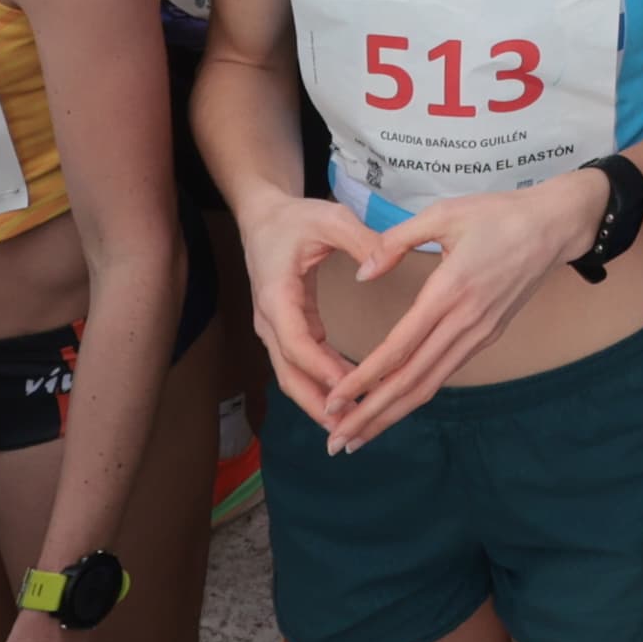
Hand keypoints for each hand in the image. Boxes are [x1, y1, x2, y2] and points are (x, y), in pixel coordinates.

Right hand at [233, 189, 411, 422]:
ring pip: (292, 375)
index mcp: (276, 295)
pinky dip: (321, 382)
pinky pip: (301, 363)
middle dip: (318, 403)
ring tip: (355, 420)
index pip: (297, 343)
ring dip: (319, 400)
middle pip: (289, 373)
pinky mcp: (286, 328)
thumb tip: (379, 267)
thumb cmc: (296, 217)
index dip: (323, 369)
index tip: (352, 387)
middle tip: (353, 425)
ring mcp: (274, 327)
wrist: (263, 217)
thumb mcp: (331, 218)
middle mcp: (269, 319)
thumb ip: (360, 239)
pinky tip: (349, 394)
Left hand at [311, 172, 598, 446]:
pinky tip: (395, 403)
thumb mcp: (444, 213)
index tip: (334, 400)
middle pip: (412, 381)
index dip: (363, 378)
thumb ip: (396, 241)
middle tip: (338, 442)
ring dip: (393, 413)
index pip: (399, 348)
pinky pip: (446, 371)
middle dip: (372, 414)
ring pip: (430, 384)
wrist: (556, 225)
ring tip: (360, 435)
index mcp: (450, 291)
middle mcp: (465, 322)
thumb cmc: (499, 214)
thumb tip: (362, 273)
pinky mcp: (487, 335)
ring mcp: (479, 333)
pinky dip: (417, 393)